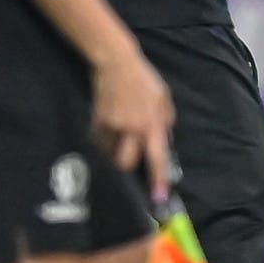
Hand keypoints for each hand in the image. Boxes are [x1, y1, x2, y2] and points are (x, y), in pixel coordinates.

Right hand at [92, 41, 174, 203]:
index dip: (158, 179)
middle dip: (127, 169)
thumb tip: (164, 141)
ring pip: (110, 153)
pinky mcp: (98, 120)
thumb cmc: (145, 81)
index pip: (158, 157)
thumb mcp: (164, 99)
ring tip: (115, 143)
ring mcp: (114, 125)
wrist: (117, 64)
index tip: (158, 198)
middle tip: (128, 165)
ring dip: (113, 153)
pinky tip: (106, 127)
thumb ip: (165, 121)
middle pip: (126, 163)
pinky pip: (100, 139)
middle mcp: (133, 128)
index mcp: (153, 124)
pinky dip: (103, 139)